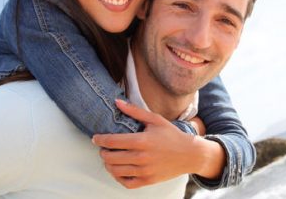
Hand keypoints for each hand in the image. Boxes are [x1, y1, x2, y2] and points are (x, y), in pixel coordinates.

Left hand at [92, 100, 223, 188]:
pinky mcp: (148, 180)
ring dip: (108, 164)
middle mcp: (141, 157)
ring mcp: (144, 171)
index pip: (112, 141)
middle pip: (111, 158)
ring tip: (108, 158)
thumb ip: (134, 111)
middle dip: (102, 152)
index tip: (95, 138)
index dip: (100, 140)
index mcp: (142, 141)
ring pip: (116, 171)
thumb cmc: (172, 135)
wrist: (190, 154)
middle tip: (103, 148)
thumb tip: (116, 102)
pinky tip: (118, 170)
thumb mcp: (155, 119)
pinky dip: (118, 177)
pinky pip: (126, 183)